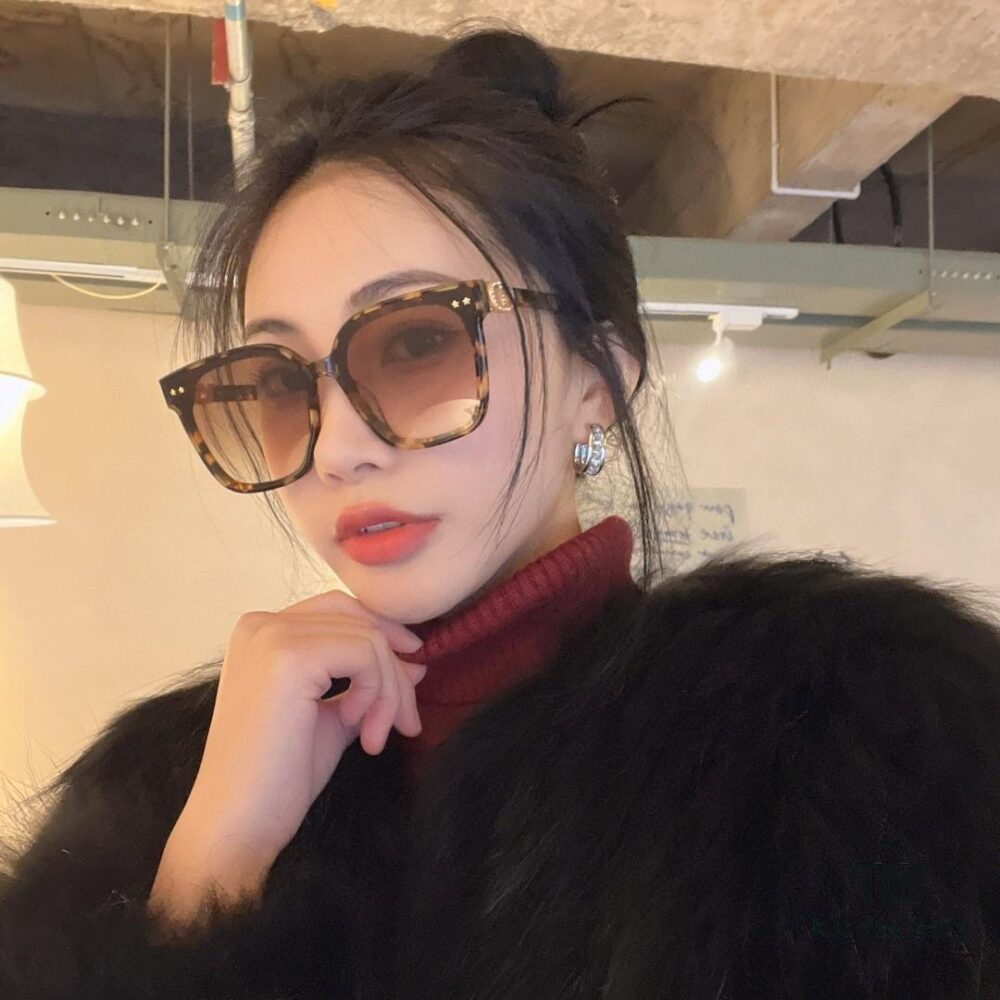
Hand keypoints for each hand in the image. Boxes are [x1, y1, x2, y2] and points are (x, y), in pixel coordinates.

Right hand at [173, 589, 425, 871]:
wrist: (238, 823)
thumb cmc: (279, 777)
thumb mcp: (331, 715)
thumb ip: (366, 683)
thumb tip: (416, 662)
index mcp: (262, 632)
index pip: (341, 610)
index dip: (385, 635)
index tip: (414, 672)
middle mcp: (261, 623)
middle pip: (359, 621)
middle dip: (394, 670)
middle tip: (406, 722)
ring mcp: (271, 636)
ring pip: (368, 639)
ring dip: (388, 692)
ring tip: (375, 738)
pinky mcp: (289, 656)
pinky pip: (365, 654)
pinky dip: (377, 693)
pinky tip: (360, 730)